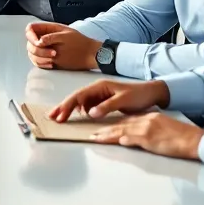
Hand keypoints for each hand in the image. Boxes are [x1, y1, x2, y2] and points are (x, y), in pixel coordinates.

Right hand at [26, 22, 100, 69]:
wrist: (90, 56)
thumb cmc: (81, 44)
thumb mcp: (66, 36)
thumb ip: (51, 37)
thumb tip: (38, 41)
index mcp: (49, 29)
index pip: (31, 28)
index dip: (31, 35)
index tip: (38, 43)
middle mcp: (45, 38)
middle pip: (29, 42)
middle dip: (37, 49)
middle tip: (51, 53)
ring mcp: (46, 49)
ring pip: (32, 53)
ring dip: (39, 58)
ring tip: (52, 60)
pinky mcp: (48, 59)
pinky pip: (37, 61)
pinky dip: (41, 64)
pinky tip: (51, 64)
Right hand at [49, 79, 168, 121]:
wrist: (152, 93)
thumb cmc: (138, 95)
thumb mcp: (123, 100)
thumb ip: (106, 106)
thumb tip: (90, 113)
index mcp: (100, 86)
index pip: (79, 96)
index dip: (68, 106)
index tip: (60, 115)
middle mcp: (97, 89)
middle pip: (76, 98)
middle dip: (63, 107)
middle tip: (52, 116)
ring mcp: (99, 95)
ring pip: (80, 102)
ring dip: (70, 110)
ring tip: (60, 118)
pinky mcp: (103, 101)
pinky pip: (87, 106)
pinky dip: (79, 111)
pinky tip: (76, 117)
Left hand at [90, 112, 203, 159]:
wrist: (193, 140)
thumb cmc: (181, 137)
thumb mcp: (163, 127)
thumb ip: (150, 127)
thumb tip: (137, 135)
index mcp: (149, 117)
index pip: (127, 120)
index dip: (114, 124)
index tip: (103, 127)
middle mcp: (145, 120)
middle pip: (121, 124)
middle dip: (105, 130)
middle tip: (92, 134)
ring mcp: (146, 129)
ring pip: (122, 131)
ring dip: (107, 135)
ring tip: (95, 138)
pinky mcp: (149, 138)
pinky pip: (132, 139)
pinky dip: (121, 139)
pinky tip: (114, 141)